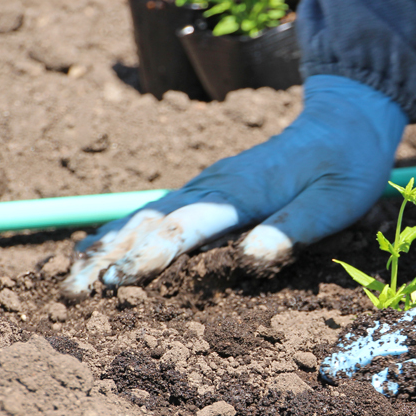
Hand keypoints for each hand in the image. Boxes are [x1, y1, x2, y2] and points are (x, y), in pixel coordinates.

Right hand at [62, 75, 406, 295]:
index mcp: (242, 190)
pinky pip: (154, 210)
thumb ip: (292, 229)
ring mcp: (206, 185)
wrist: (343, 121)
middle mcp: (213, 184)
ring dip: (105, 247)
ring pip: (144, 215)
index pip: (187, 224)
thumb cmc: (346, 164)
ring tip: (70, 280)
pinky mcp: (208, 190)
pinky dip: (121, 232)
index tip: (118, 280)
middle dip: (109, 257)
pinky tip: (96, 249)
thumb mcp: (335, 201)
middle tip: (72, 293)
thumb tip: (250, 258)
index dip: (153, 253)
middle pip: (150, 221)